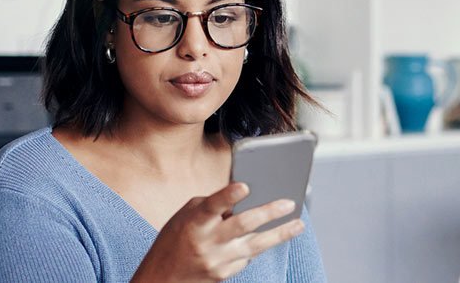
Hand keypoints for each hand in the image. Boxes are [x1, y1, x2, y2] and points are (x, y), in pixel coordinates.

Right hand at [132, 183, 306, 282]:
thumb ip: (212, 206)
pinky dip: (257, 246)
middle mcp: (206, 242)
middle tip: (288, 203)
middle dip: (268, 213)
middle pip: (241, 225)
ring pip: (254, 245)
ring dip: (279, 234)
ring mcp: (217, 260)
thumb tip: (243, 197)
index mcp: (194, 222)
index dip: (227, 196)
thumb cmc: (176, 240)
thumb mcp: (186, 216)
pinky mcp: (224, 274)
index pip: (211, 206)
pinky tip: (268, 238)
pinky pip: (247, 257)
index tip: (244, 186)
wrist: (161, 278)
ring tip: (298, 225)